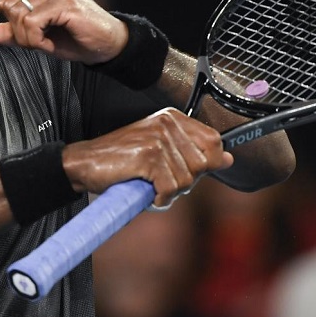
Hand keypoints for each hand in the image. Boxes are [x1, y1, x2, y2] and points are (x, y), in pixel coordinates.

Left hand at [0, 0, 126, 63]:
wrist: (108, 44)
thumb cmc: (77, 37)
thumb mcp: (39, 36)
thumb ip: (16, 32)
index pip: (6, 3)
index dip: (16, 27)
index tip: (37, 36)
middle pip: (9, 9)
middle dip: (21, 34)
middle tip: (42, 41)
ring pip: (19, 17)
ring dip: (30, 39)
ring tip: (49, 42)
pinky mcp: (65, 1)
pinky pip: (32, 23)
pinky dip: (37, 40)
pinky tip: (52, 43)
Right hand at [61, 107, 233, 207]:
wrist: (85, 163)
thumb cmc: (122, 160)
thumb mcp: (161, 151)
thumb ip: (194, 153)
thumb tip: (229, 158)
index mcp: (172, 118)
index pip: (214, 141)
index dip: (208, 163)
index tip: (188, 172)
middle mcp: (167, 124)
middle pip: (202, 165)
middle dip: (184, 181)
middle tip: (160, 181)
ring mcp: (158, 139)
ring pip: (186, 181)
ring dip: (169, 192)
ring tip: (149, 184)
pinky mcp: (148, 157)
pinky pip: (170, 189)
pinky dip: (159, 198)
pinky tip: (145, 191)